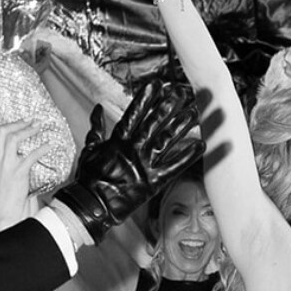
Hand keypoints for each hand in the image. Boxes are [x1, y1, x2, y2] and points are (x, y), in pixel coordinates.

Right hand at [0, 115, 43, 226]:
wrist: (0, 220)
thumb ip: (1, 166)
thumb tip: (16, 157)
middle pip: (2, 130)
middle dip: (17, 122)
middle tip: (29, 120)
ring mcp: (4, 166)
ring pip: (14, 137)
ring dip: (29, 130)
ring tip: (39, 127)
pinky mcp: (17, 173)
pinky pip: (31, 155)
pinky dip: (42, 148)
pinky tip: (48, 145)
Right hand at [49, 75, 203, 237]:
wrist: (91, 205)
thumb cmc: (88, 179)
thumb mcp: (89, 149)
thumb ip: (96, 128)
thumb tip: (97, 109)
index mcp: (118, 140)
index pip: (133, 114)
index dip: (145, 98)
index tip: (156, 84)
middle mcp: (133, 149)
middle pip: (154, 123)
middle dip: (168, 106)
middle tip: (181, 93)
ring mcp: (144, 164)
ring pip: (166, 140)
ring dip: (182, 125)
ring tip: (195, 112)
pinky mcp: (153, 182)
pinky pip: (174, 167)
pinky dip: (188, 156)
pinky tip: (201, 145)